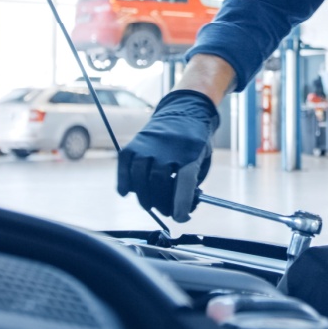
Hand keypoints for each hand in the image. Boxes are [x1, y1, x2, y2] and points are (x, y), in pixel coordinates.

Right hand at [117, 90, 217, 221]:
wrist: (185, 110)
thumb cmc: (196, 141)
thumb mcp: (203, 159)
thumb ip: (192, 182)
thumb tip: (179, 208)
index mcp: (191, 152)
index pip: (184, 182)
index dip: (181, 204)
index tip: (180, 218)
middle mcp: (168, 147)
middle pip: (158, 181)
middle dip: (161, 203)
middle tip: (166, 211)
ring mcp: (149, 144)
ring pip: (140, 175)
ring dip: (143, 196)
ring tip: (150, 204)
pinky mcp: (136, 142)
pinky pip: (125, 165)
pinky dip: (123, 181)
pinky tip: (126, 192)